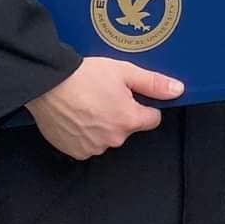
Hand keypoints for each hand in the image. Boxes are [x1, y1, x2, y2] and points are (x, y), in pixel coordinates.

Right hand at [25, 57, 183, 160]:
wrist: (46, 84)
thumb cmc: (85, 75)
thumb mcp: (124, 72)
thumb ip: (153, 84)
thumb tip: (178, 90)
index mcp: (129, 120)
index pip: (152, 119)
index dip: (143, 106)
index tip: (129, 96)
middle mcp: (113, 139)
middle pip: (128, 128)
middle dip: (121, 114)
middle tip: (104, 95)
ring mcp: (93, 148)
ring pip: (108, 137)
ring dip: (102, 125)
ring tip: (87, 104)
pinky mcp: (75, 151)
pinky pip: (89, 144)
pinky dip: (85, 133)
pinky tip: (77, 116)